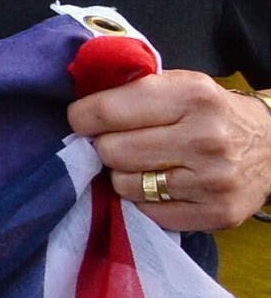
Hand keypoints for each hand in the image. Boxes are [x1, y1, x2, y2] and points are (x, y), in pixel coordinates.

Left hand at [70, 68, 270, 231]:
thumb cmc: (211, 112)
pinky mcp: (218, 213)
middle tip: (118, 142)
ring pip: (126, 185)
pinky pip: (150, 213)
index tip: (82, 120)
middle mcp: (205, 138)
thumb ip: (133, 90)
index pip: (107, 111)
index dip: (82, 118)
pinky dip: (146, 201)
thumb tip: (79, 108)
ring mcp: (213, 180)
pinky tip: (162, 185)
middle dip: (105, 146)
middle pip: (112, 151)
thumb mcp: (181, 84)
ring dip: (125, 175)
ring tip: (143, 164)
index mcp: (191, 96)